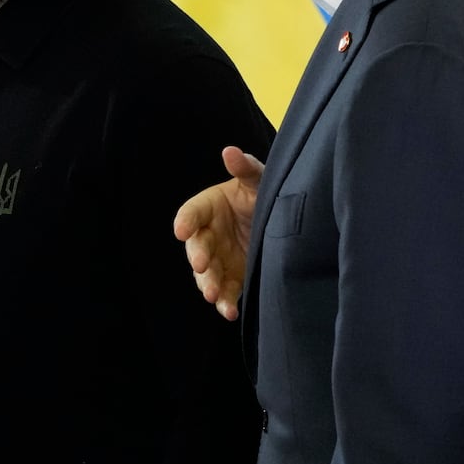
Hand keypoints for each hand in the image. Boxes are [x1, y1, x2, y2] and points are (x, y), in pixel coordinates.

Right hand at [174, 146, 263, 319]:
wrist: (283, 223)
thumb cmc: (264, 195)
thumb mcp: (259, 180)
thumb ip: (246, 168)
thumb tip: (230, 151)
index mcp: (210, 207)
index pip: (192, 213)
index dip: (185, 221)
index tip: (180, 230)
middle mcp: (210, 234)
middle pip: (196, 246)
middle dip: (198, 256)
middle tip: (202, 264)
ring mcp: (220, 259)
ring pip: (207, 274)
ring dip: (208, 284)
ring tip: (213, 295)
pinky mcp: (233, 279)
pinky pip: (226, 293)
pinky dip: (225, 303)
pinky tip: (229, 312)